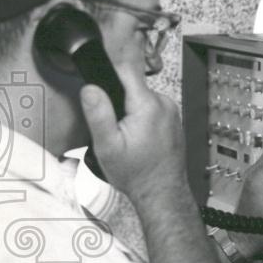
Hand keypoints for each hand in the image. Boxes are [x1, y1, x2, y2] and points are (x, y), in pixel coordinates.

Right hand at [79, 70, 188, 205]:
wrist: (161, 192)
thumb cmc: (137, 173)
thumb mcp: (108, 146)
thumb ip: (98, 114)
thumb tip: (90, 88)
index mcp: (148, 104)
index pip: (124, 71)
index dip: (107, 75)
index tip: (99, 90)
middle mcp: (163, 103)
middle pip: (131, 87)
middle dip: (118, 103)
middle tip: (114, 128)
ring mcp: (171, 111)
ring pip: (140, 99)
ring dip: (130, 113)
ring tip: (127, 137)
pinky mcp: (173, 120)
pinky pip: (151, 110)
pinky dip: (142, 120)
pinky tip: (139, 139)